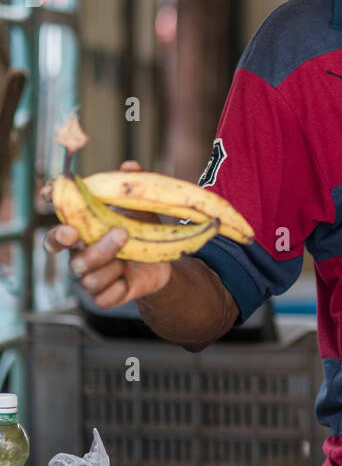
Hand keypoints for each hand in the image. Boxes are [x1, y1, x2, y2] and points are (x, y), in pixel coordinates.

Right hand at [42, 160, 172, 307]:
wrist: (161, 262)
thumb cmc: (140, 230)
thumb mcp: (140, 207)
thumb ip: (131, 187)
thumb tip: (130, 166)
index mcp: (82, 235)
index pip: (56, 237)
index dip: (58, 235)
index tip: (69, 226)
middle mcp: (81, 257)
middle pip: (75, 259)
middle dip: (98, 248)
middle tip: (122, 233)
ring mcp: (93, 277)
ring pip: (88, 279)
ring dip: (111, 266)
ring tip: (130, 255)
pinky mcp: (107, 295)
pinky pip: (103, 299)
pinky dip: (116, 289)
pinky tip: (128, 277)